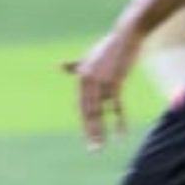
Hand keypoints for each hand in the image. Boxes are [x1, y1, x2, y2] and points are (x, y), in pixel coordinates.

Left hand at [64, 26, 141, 149]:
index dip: (85, 123)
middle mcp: (87, 81)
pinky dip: (119, 122)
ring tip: (101, 147)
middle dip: (90, 133)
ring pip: (99, 113)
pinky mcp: (115, 82)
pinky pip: (116, 107)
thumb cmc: (109, 47)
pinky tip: (121, 135)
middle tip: (93, 150)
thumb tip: (59, 67)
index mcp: (81, 78)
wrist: (126, 34)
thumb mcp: (88, 57)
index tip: (89, 137)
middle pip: (87, 113)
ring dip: (100, 132)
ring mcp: (100, 82)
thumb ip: (75, 66)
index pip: (81, 106)